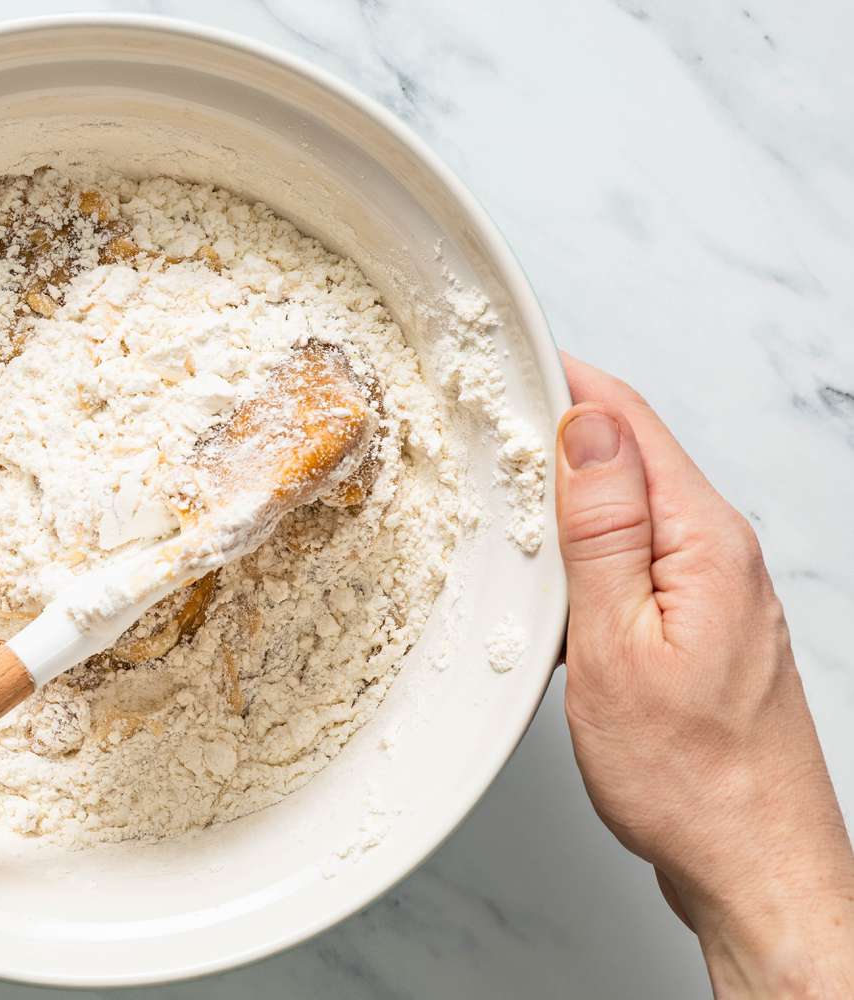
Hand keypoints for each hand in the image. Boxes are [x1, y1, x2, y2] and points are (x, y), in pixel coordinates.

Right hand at [556, 354, 853, 996]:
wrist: (751, 861)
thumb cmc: (687, 775)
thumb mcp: (618, 643)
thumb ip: (603, 529)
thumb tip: (589, 425)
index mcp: (703, 540)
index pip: (629, 419)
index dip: (563, 377)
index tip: (503, 353)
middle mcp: (721, 551)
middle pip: (633, 451)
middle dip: (558, 421)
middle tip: (482, 415)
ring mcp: (716, 588)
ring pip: (633, 502)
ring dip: (569, 483)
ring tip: (502, 482)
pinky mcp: (702, 623)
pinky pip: (638, 551)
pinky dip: (586, 541)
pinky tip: (550, 565)